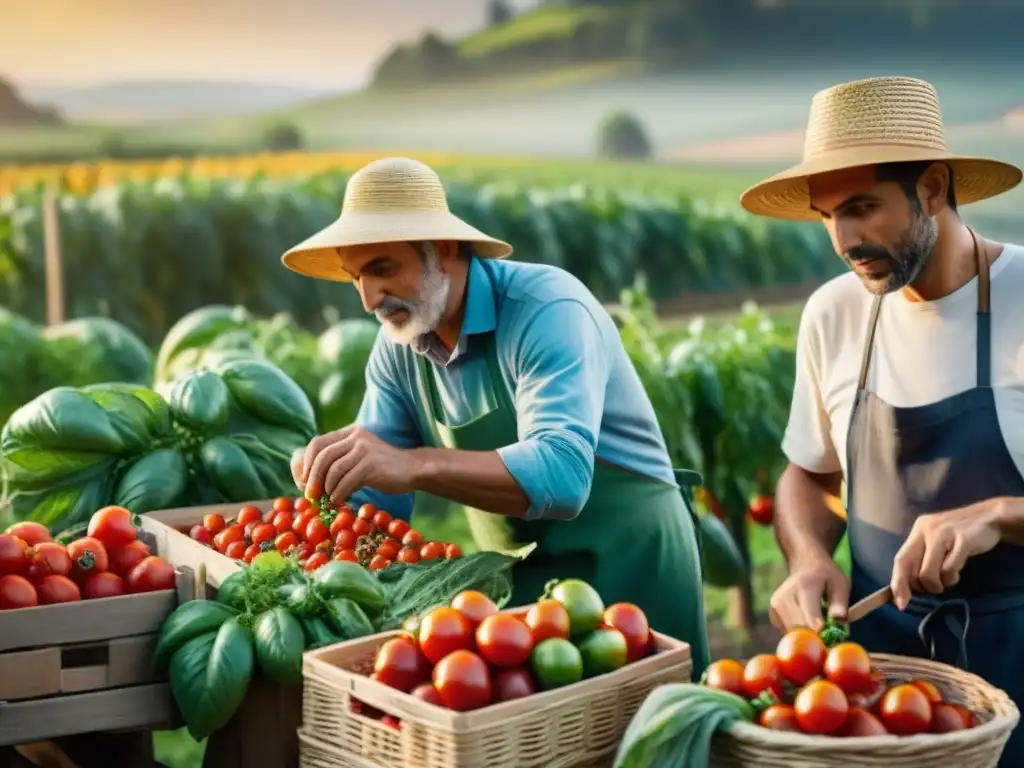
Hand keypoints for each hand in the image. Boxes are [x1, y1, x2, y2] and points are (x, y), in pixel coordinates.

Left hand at [291, 426, 419, 506]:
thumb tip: (309, 479)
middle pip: (322, 456)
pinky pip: (346, 481)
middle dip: (312, 478)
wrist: (412, 469)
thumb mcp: (358, 456)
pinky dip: (339, 494)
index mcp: (349, 432)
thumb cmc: (382, 467)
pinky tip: (340, 501)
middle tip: (310, 495)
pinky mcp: (371, 465)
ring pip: (333, 470)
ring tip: (327, 500)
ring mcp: (364, 449)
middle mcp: (355, 436)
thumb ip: (339, 459)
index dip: (306, 463)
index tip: (303, 481)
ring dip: (326, 489)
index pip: (317, 443)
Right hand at [768, 553, 849, 631]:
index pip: (810, 617)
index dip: (822, 633)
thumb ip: (839, 602)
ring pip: (794, 634)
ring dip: (808, 636)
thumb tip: (837, 619)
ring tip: (820, 625)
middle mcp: (785, 597)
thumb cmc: (826, 577)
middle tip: (831, 637)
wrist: (805, 565)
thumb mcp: (840, 584)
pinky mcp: (773, 613)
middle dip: (817, 638)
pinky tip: (807, 621)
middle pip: (801, 629)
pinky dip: (800, 632)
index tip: (833, 641)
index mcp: (804, 588)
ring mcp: (776, 605)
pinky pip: (788, 632)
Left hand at [890, 500, 1001, 609]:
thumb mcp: (936, 540)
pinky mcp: (962, 540)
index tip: (900, 603)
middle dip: (922, 586)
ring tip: (949, 578)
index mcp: (918, 530)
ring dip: (939, 584)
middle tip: (935, 587)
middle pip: (911, 568)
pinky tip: (958, 571)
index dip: (898, 583)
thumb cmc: (960, 534)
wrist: (990, 516)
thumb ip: (922, 557)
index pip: (900, 559)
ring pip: (929, 573)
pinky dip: (952, 577)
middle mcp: (927, 530)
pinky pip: (950, 570)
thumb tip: (908, 588)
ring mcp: (944, 534)